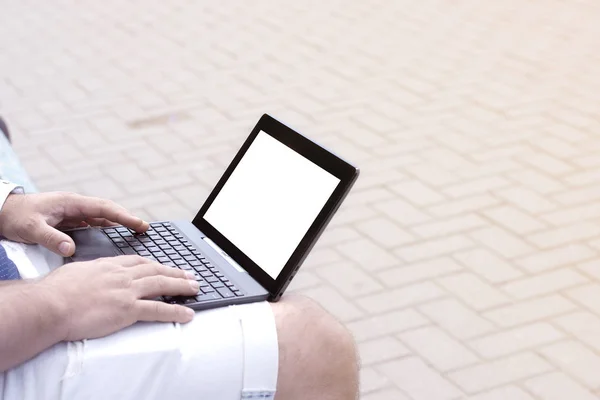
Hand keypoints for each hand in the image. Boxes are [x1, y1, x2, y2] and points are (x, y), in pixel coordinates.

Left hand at [0, 192, 148, 255]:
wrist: (0, 211)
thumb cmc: (15, 217)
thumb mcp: (31, 229)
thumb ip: (51, 238)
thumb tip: (70, 250)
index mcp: (71, 203)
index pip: (103, 208)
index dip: (123, 216)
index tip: (139, 224)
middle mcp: (75, 205)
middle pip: (107, 211)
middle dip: (126, 218)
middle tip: (144, 228)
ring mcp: (72, 212)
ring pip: (101, 216)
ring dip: (117, 223)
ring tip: (134, 232)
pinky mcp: (68, 219)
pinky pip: (92, 223)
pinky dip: (105, 227)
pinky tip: (112, 235)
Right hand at [39, 255, 198, 340]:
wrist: (49, 305)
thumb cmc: (54, 292)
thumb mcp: (76, 272)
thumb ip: (90, 272)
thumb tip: (91, 276)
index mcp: (109, 265)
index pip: (139, 262)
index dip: (156, 264)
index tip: (165, 266)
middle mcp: (122, 275)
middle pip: (156, 270)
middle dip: (175, 272)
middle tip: (190, 275)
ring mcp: (127, 291)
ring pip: (162, 285)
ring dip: (182, 286)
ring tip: (195, 289)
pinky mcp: (128, 310)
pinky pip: (158, 310)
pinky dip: (176, 311)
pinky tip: (187, 314)